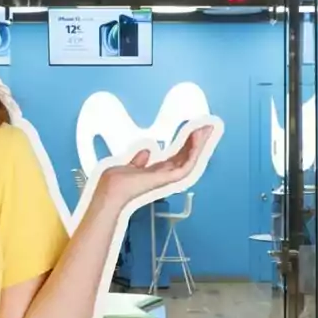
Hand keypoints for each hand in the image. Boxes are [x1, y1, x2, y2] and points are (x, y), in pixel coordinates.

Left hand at [97, 124, 215, 205]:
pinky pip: (186, 164)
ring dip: (199, 144)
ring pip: (190, 159)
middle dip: (197, 141)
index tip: (194, 131)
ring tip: (206, 130)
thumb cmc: (115, 182)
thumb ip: (139, 160)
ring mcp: (168, 178)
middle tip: (208, 127)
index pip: (177, 156)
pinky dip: (193, 152)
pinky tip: (197, 139)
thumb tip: (146, 151)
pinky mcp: (168, 178)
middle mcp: (165, 175)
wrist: (110, 191)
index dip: (186, 144)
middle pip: (187, 156)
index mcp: (156, 172)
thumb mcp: (128, 166)